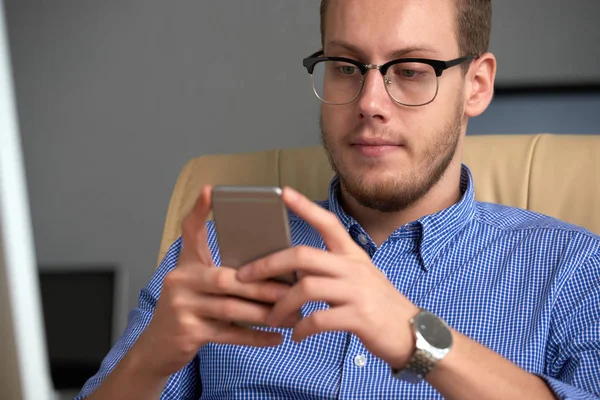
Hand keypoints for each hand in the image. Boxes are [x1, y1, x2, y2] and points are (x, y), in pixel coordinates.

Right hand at [133, 186, 294, 378]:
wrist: (157, 348)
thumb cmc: (188, 311)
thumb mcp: (196, 285)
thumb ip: (222, 272)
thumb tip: (266, 266)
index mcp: (185, 265)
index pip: (190, 232)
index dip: (198, 210)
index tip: (211, 191)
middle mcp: (179, 281)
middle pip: (225, 278)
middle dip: (260, 285)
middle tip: (288, 289)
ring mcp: (181, 308)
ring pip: (230, 308)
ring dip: (263, 313)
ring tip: (289, 315)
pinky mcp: (187, 333)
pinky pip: (229, 335)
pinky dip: (255, 337)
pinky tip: (275, 338)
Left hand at [236, 187, 419, 369]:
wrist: (413, 333)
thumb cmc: (379, 305)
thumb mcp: (360, 279)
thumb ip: (331, 270)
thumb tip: (293, 269)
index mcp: (353, 256)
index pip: (328, 223)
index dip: (306, 207)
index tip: (284, 193)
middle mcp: (354, 268)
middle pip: (303, 255)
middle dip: (268, 264)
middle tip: (244, 276)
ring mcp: (357, 291)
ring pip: (306, 287)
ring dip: (280, 305)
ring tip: (271, 317)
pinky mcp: (359, 317)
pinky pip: (319, 319)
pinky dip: (301, 328)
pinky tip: (296, 335)